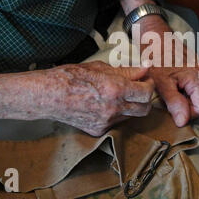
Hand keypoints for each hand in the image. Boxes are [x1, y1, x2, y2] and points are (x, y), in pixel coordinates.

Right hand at [31, 61, 153, 135]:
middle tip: (139, 89)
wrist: (48, 95)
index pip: (146, 93)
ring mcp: (106, 122)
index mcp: (115, 89)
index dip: (149, 85)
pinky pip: (115, 123)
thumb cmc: (71, 77)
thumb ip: (125, 72)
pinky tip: (103, 105)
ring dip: (130, 106)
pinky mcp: (98, 130)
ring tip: (118, 95)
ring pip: (130, 117)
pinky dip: (115, 114)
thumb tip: (144, 70)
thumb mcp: (100, 68)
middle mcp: (113, 108)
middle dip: (145, 99)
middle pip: (144, 109)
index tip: (146, 80)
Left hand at [148, 54, 198, 127]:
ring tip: (170, 88)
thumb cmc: (156, 57)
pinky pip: (196, 87)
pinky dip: (185, 90)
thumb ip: (174, 103)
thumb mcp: (161, 83)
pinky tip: (174, 83)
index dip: (189, 114)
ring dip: (185, 98)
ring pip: (198, 96)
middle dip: (185, 105)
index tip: (173, 109)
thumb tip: (183, 122)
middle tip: (168, 98)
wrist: (156, 37)